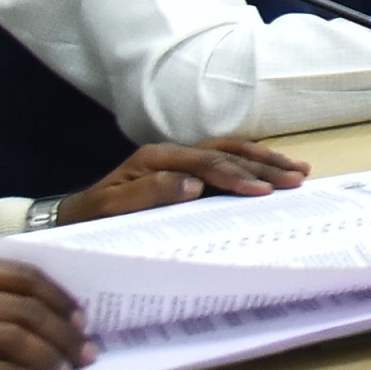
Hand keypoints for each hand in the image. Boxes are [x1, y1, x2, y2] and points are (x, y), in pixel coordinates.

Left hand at [60, 139, 307, 218]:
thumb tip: (194, 185)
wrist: (73, 216)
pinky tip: (270, 168)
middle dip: (263, 164)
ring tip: (297, 169)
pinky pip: (223, 159)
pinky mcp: (184, 170)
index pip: (207, 164)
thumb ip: (149, 194)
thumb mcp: (110, 210)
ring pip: (229, 150)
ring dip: (264, 159)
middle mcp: (171, 153)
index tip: (264, 192)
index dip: (237, 176)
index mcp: (156, 159)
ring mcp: (179, 159)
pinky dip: (250, 162)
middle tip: (297, 178)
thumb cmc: (91, 219)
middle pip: (226, 151)